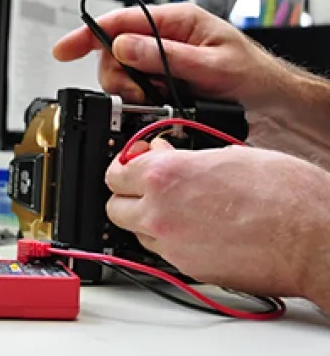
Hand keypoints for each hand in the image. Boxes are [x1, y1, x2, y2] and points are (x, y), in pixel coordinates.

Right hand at [52, 3, 285, 107]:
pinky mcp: (161, 79)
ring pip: (121, 73)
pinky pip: (135, 88)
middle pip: (114, 51)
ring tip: (155, 99)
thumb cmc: (249, 75)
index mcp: (176, 21)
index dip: (87, 35)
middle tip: (140, 93)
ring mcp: (160, 60)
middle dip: (118, 76)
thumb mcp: (210, 66)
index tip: (64, 50)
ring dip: (130, 91)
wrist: (268, 100)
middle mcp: (163, 38)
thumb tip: (123, 47)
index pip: (121, 21)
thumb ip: (165, 57)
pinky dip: (138, 100)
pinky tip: (156, 103)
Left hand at [104, 139, 329, 307]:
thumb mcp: (228, 154)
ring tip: (177, 207)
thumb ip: (183, 159)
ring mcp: (172, 245)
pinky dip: (170, 239)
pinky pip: (163, 252)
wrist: (314, 238)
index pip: (114, 173)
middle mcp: (160, 213)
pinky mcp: (189, 269)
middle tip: (148, 186)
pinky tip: (196, 228)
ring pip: (136, 231)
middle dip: (128, 195)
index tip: (132, 163)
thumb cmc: (285, 194)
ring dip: (147, 218)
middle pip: (114, 206)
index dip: (124, 166)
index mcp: (166, 176)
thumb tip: (163, 156)